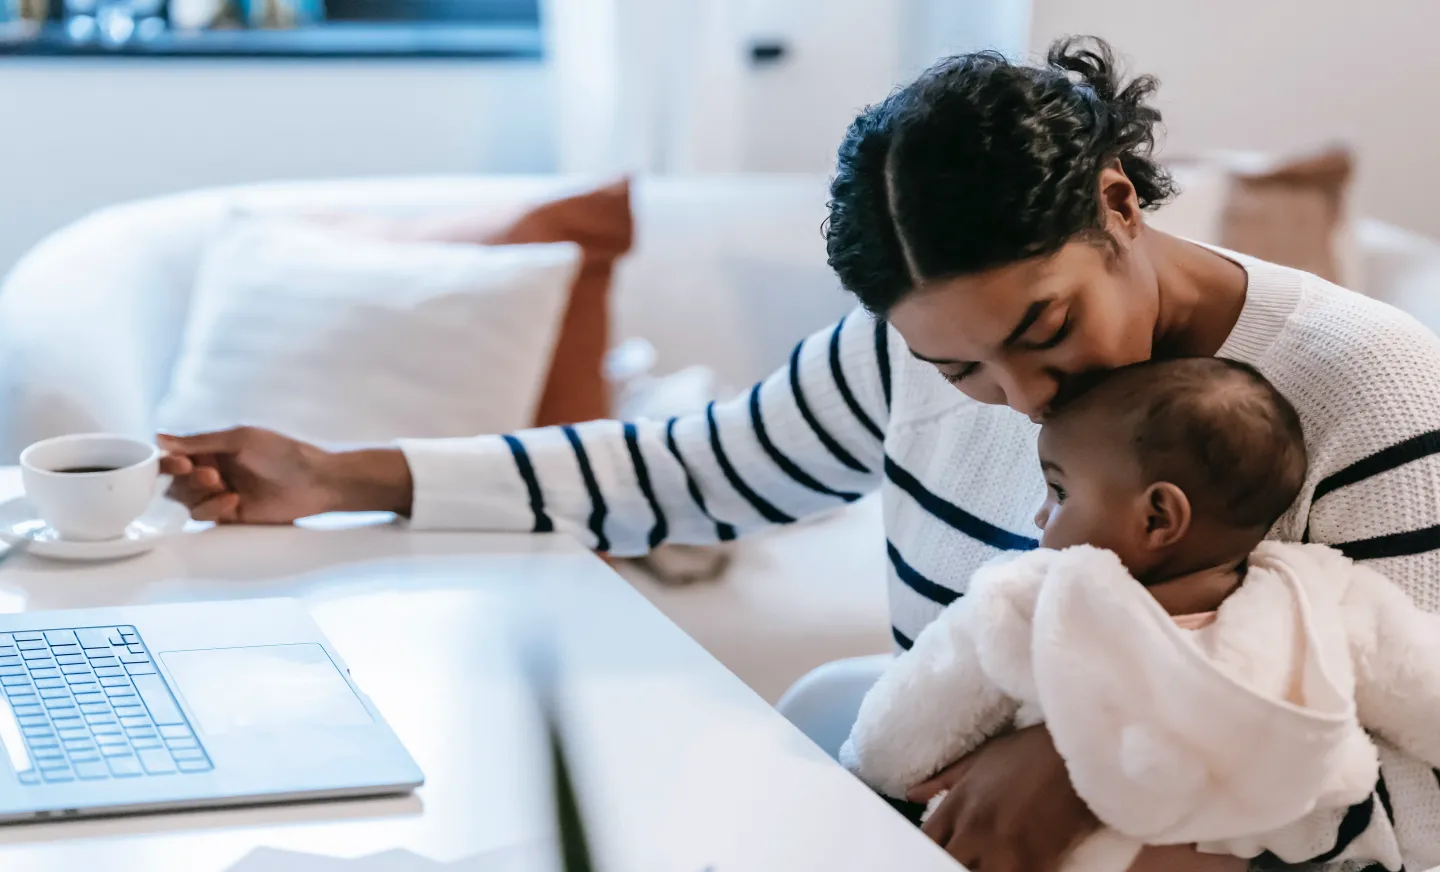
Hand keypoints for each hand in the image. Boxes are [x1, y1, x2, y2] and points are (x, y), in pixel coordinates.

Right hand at [159, 427, 412, 523]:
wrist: (314, 481)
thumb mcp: (240, 439)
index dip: (169, 462)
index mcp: (213, 449)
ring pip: (186, 499)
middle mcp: (212, 471)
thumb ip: (200, 441)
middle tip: (211, 474)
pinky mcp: (229, 515)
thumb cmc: (282, 453)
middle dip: (188, 478)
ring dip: (199, 493)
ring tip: (222, 484)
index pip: (176, 457)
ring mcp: (220, 494)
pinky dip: (213, 508)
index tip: (182, 463)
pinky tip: (233, 500)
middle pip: (176, 480)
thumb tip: (159, 438)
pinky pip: (204, 516)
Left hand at [908, 725, 1097, 871]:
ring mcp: (1004, 849)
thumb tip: (911, 794)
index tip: (929, 856)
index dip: (923, 855)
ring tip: (985, 864)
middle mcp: (974, 831)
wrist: (1074, 753)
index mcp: (957, 806)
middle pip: (944, 864)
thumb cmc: (1028, 752)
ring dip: (980, 871)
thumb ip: (943, 780)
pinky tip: (1011, 867)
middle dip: (948, 864)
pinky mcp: (1036, 862)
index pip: (924, 843)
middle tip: (963, 859)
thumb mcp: (979, 758)